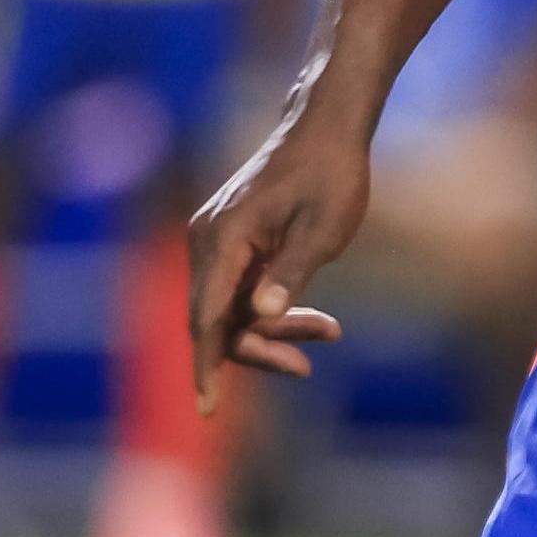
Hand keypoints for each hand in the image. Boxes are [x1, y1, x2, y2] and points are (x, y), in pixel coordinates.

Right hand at [185, 95, 369, 407]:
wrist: (327, 128)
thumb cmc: (331, 174)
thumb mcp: (324, 228)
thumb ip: (292, 272)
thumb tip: (262, 315)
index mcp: (224, 238)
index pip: (205, 317)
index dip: (207, 365)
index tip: (208, 408)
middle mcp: (208, 241)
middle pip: (217, 320)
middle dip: (260, 348)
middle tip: (307, 364)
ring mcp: (217, 242)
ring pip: (231, 309)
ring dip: (274, 329)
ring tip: (330, 332)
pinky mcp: (233, 244)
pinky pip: (242, 292)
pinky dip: (274, 309)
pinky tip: (317, 321)